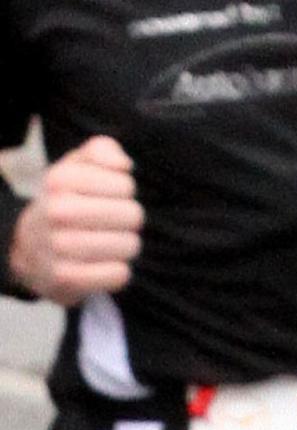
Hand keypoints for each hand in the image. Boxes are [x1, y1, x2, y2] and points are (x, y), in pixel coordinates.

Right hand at [8, 136, 143, 304]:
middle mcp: (57, 210)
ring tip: (107, 244)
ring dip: (125, 246)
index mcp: (60, 179)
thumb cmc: (66, 202)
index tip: (107, 196)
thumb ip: (102, 152)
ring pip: (129, 245)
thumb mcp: (76, 168)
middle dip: (128, 220)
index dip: (124, 192)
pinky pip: (119, 274)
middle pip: (133, 216)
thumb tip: (123, 164)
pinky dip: (118, 272)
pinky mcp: (67, 278)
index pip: (125, 185)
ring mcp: (60, 245)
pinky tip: (103, 265)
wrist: (30, 247)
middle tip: (111, 224)